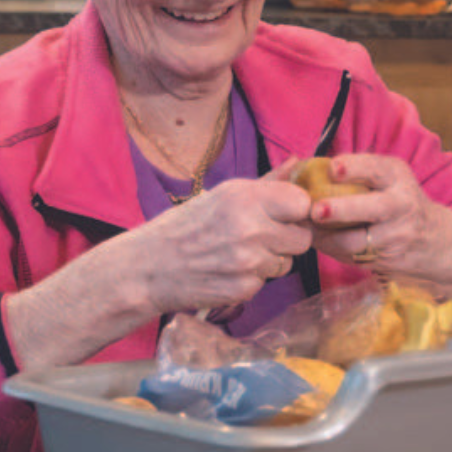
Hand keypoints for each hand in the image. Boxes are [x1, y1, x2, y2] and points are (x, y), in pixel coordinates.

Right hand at [128, 160, 311, 315]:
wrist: (148, 267)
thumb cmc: (187, 225)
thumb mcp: (225, 194)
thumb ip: (268, 182)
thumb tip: (297, 162)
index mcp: (246, 198)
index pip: (303, 203)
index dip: (297, 210)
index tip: (286, 213)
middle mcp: (250, 228)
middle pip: (303, 237)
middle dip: (288, 238)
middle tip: (264, 235)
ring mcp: (248, 262)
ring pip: (287, 262)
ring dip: (272, 259)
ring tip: (241, 252)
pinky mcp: (244, 289)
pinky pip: (267, 282)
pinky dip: (254, 278)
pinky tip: (231, 270)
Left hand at [306, 153, 433, 269]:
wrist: (434, 239)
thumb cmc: (398, 198)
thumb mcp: (389, 176)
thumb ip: (358, 169)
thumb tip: (305, 165)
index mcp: (397, 177)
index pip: (377, 169)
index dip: (355, 168)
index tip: (334, 168)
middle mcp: (401, 205)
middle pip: (373, 208)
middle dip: (342, 209)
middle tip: (316, 210)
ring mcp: (396, 236)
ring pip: (356, 241)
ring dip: (326, 237)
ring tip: (306, 228)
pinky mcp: (387, 260)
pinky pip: (352, 257)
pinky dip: (331, 249)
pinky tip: (318, 240)